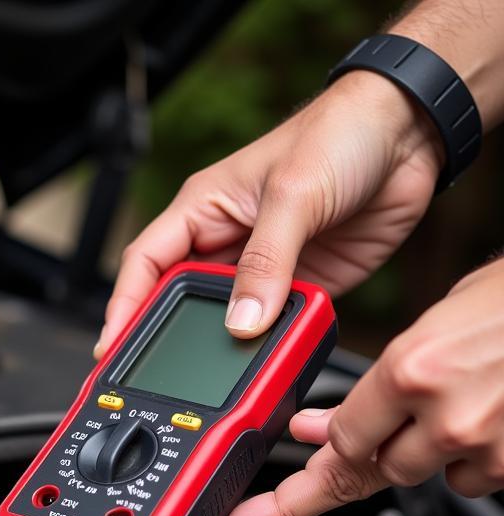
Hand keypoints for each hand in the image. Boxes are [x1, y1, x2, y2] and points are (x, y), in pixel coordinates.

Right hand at [95, 72, 441, 357]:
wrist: (412, 135)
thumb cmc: (341, 134)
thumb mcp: (293, 194)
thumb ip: (265, 262)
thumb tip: (241, 323)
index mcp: (202, 212)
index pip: (146, 265)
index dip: (123, 306)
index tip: (111, 344)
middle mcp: (226, 244)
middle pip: (180, 303)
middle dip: (168, 337)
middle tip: (157, 374)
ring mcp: (263, 271)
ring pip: (227, 323)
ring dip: (226, 348)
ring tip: (218, 375)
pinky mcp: (300, 287)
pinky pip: (275, 327)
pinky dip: (272, 346)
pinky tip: (270, 359)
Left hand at [222, 256, 503, 515]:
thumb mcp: (430, 326)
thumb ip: (368, 387)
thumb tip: (314, 429)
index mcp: (409, 370)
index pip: (338, 442)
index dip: (311, 464)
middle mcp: (443, 415)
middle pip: (371, 468)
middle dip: (369, 449)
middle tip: (385, 427)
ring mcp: (482, 444)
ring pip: (419, 476)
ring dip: (421, 451)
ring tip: (457, 396)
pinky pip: (468, 480)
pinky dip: (467, 458)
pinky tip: (484, 414)